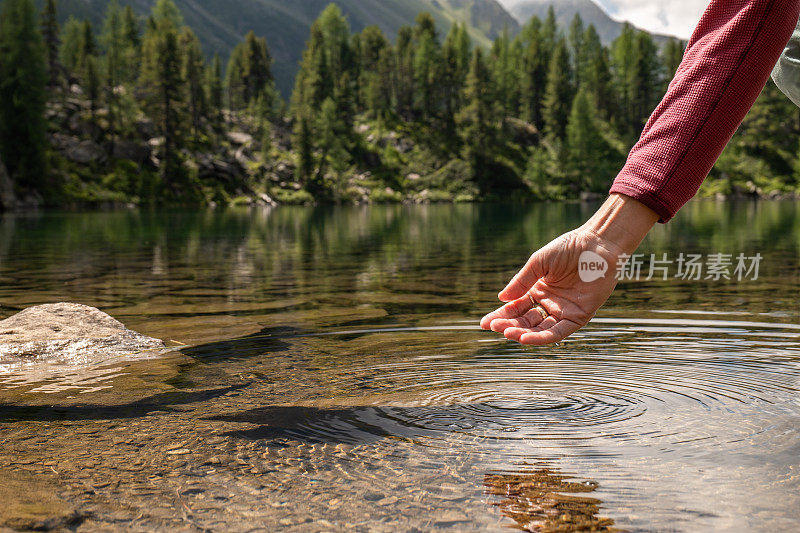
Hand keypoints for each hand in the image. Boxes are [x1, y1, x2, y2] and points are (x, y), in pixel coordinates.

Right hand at [480, 194, 658, 344]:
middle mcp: (549, 304)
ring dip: (522, 333)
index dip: (501, 315)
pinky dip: (542, 337)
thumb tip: (501, 298)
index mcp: (537, 290)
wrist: (598, 244)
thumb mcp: (540, 262)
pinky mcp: (579, 316)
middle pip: (525, 320)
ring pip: (539, 329)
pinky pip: (558, 332)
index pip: (515, 307)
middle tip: (494, 327)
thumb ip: (522, 281)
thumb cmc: (569, 248)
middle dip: (509, 325)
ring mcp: (563, 311)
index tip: (485, 323)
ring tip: (507, 333)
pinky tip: (526, 339)